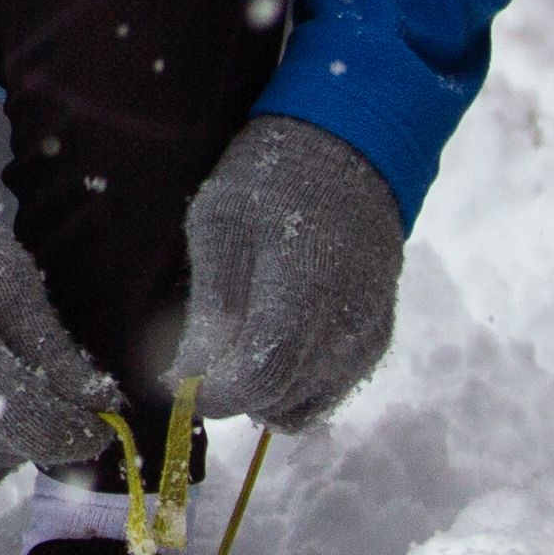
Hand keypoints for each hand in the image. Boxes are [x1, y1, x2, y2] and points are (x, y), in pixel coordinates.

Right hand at [0, 150, 114, 499]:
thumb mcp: (8, 281)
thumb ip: (53, 353)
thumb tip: (103, 403)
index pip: (40, 434)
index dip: (83, 432)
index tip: (103, 415)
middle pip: (14, 455)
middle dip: (48, 430)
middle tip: (58, 387)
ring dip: (11, 446)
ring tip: (16, 393)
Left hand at [162, 116, 406, 431]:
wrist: (352, 147)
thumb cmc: (274, 176)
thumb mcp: (221, 223)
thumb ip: (211, 308)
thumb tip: (186, 377)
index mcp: (305, 294)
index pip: (257, 380)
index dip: (211, 393)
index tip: (176, 379)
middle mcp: (346, 327)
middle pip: (278, 402)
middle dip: (232, 391)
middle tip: (204, 352)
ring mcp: (367, 335)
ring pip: (304, 406)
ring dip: (265, 392)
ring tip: (239, 342)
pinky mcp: (377, 336)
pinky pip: (329, 388)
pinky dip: (295, 382)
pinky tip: (272, 339)